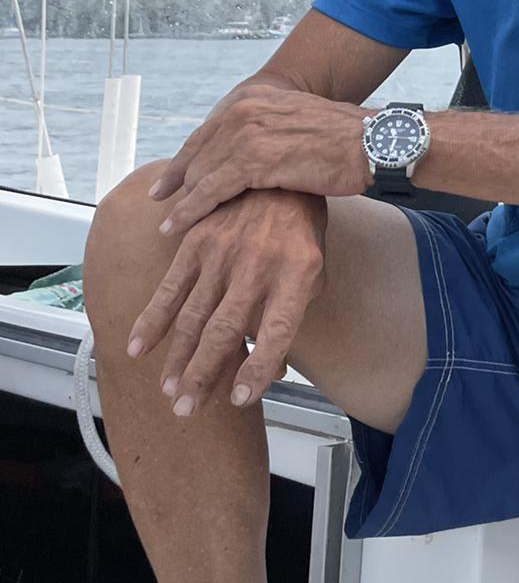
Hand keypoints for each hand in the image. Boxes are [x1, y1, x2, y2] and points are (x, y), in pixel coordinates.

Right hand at [127, 189, 327, 416]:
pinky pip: (170, 287)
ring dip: (178, 359)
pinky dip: (152, 321)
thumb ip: (292, 313)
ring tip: (169, 393)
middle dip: (204, 376)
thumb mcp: (315, 268)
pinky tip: (139, 348)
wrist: (280, 172)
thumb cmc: (301, 230)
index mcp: (298, 273)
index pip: (278, 331)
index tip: (240, 399)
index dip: (258, 367)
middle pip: (226, 331)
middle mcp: (259, 265)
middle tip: (187, 410)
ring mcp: (225, 253)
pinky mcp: (198, 242)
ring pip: (194, 317)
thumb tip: (270, 368)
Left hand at [150, 84, 369, 235]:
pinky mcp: (253, 161)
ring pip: (200, 172)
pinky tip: (175, 226)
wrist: (372, 143)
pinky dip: (188, 211)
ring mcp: (248, 133)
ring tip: (169, 223)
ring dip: (181, 200)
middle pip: (198, 150)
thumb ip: (274, 131)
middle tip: (160, 199)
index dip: (186, 156)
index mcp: (256, 97)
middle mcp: (246, 109)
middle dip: (178, 178)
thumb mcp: (301, 122)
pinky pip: (208, 190)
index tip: (170, 177)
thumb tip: (260, 150)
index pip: (209, 130)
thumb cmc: (347, 140)